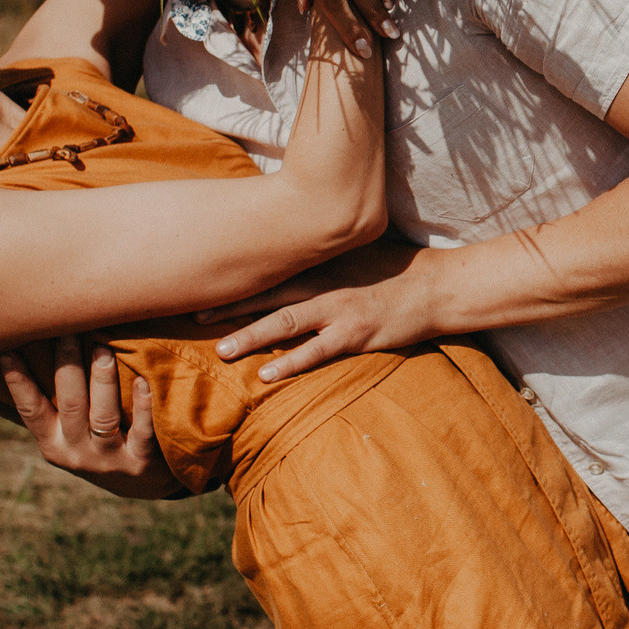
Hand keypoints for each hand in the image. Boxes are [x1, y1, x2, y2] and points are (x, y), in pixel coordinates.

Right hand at [0, 336, 183, 499]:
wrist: (141, 485)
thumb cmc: (90, 445)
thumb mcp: (54, 434)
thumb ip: (21, 411)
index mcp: (52, 443)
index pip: (30, 410)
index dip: (17, 383)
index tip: (7, 351)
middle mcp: (77, 453)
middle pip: (69, 407)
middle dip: (66, 369)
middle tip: (67, 332)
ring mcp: (110, 459)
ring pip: (102, 417)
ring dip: (102, 382)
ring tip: (102, 349)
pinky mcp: (142, 462)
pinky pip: (143, 432)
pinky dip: (142, 406)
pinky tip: (143, 380)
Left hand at [201, 241, 438, 381]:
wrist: (436, 286)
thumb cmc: (397, 269)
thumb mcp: (356, 253)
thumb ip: (325, 256)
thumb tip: (296, 256)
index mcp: (320, 263)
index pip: (269, 268)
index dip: (236, 277)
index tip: (204, 283)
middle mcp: (323, 282)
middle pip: (266, 293)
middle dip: (228, 305)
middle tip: (193, 316)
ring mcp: (338, 309)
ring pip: (283, 322)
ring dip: (249, 336)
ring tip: (220, 350)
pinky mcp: (355, 333)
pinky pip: (316, 352)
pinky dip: (289, 363)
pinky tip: (266, 376)